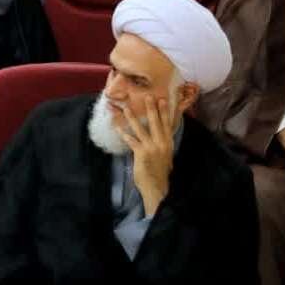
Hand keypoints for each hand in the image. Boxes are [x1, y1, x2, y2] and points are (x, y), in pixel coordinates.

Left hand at [121, 97, 178, 215]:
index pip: (168, 125)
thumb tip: (158, 135)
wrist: (157, 187)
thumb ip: (161, 144)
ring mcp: (152, 148)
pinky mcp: (142, 153)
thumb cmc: (159, 172)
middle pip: (156, 123)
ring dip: (133, 117)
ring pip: (141, 129)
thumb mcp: (164, 156)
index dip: (166, 112)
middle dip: (152, 109)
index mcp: (168, 143)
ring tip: (126, 107)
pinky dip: (123, 133)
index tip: (164, 100)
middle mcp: (161, 144)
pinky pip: (130, 140)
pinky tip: (116, 126)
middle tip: (148, 96)